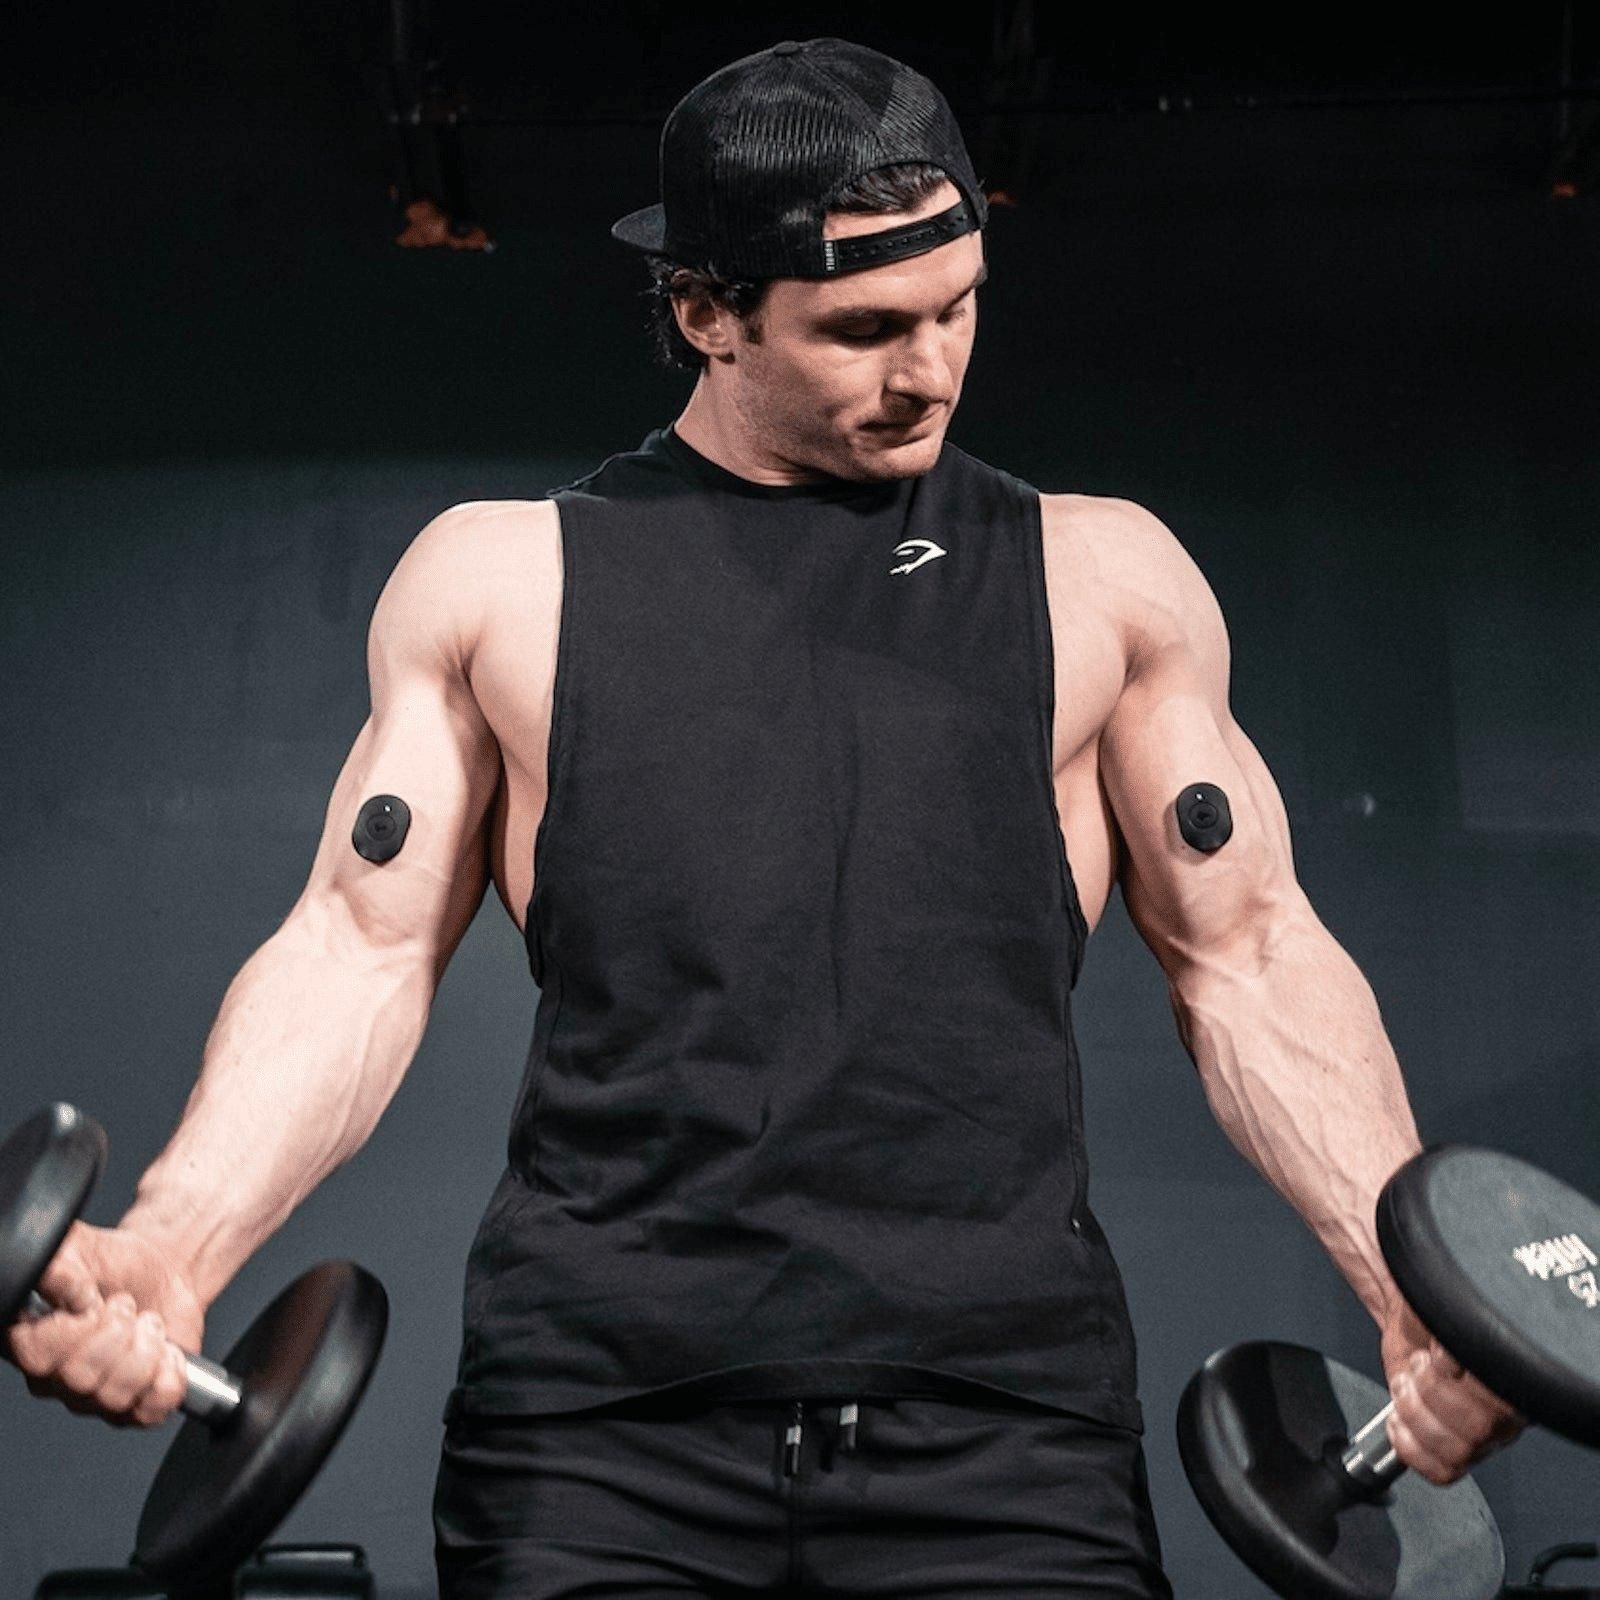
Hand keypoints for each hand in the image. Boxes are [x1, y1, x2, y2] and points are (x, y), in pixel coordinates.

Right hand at [4, 1220, 205, 1427]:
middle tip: (127, 1307)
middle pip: (80, 1379)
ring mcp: (92, 1399)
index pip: (37, 1355)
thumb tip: (54, 1280)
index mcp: (29, 1340)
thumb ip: (60, 1264)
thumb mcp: (83, 1249)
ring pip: (116, 1398)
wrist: (164, 1275)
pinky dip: (170, 1374)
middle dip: (118, 1331)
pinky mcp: (132, 1409)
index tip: (95, 1302)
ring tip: (147, 1325)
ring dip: (147, 1349)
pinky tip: (166, 1351)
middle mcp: (54, 1378)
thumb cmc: (117, 1264)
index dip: (76, 1329)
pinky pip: (151, 1410)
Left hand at [1379, 1299, 1523, 1483]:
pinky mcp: (1455, 1449)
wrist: (1412, 1321)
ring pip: (1458, 1453)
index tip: (1438, 1357)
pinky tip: (1398, 1420)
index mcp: (1517, 1376)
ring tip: (1406, 1387)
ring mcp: (1483, 1436)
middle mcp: (1508, 1412)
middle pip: (1477, 1430)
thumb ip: (1455, 1330)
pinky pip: (1442, 1471)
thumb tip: (1451, 1357)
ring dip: (1416, 1416)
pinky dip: (1411, 1448)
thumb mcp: (1443, 1308)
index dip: (1458, 1380)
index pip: (1502, 1399)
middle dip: (1431, 1393)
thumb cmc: (1432, 1314)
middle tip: (1417, 1368)